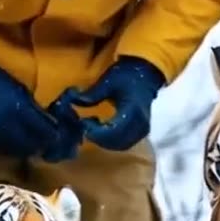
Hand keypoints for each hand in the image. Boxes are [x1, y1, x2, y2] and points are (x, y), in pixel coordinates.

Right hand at [0, 52, 55, 158]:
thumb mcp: (22, 91)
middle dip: (43, 145)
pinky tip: (20, 146)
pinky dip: (15, 150)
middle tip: (49, 144)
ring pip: (19, 150)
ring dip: (29, 150)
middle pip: (32, 143)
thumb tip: (52, 125)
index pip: (42, 130)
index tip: (58, 137)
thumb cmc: (1, 81)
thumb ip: (35, 110)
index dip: (53, 135)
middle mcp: (7, 122)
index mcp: (19, 108)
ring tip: (36, 146)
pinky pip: (4, 150)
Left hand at [48, 57, 164, 152]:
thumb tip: (74, 101)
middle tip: (85, 125)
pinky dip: (111, 140)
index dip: (96, 132)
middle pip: (116, 141)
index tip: (83, 122)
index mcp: (133, 111)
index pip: (113, 131)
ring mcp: (142, 130)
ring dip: (104, 140)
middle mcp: (140, 124)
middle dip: (98, 137)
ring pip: (120, 145)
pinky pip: (124, 143)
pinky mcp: (141, 132)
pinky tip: (103, 128)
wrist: (145, 75)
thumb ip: (92, 94)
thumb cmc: (127, 76)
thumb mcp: (108, 81)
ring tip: (93, 126)